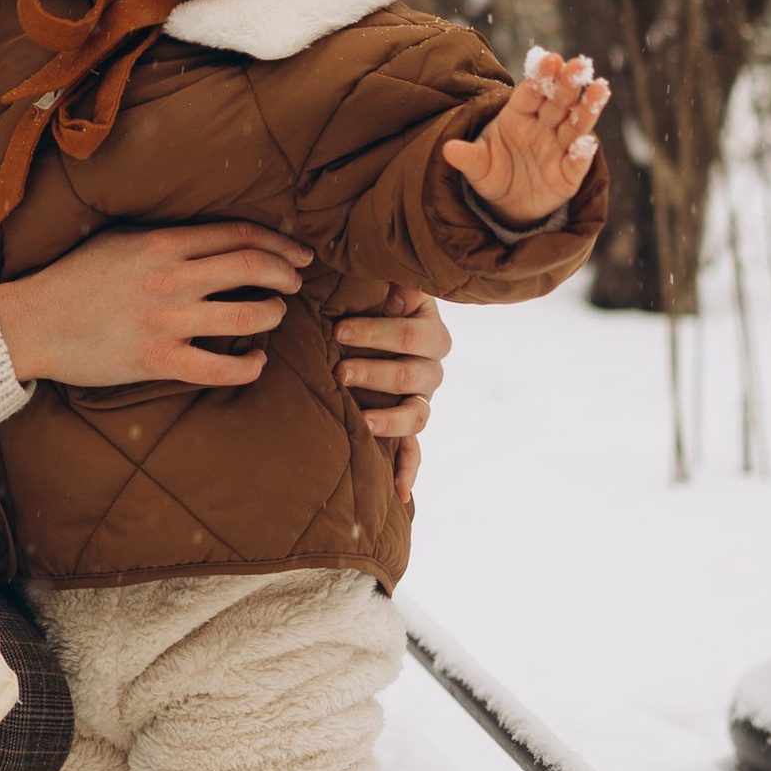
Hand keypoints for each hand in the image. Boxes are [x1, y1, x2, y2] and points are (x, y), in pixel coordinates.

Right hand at [0, 222, 312, 390]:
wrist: (32, 323)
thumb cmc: (74, 279)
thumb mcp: (119, 239)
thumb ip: (166, 237)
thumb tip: (214, 238)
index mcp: (162, 242)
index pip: (240, 234)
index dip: (279, 243)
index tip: (299, 254)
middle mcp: (170, 277)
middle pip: (252, 266)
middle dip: (287, 274)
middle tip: (297, 282)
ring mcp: (165, 320)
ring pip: (246, 314)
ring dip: (273, 314)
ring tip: (275, 315)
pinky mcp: (157, 360)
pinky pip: (220, 367)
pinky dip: (249, 365)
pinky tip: (256, 361)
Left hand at [334, 285, 450, 502]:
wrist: (374, 325)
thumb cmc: (371, 299)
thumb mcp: (379, 283)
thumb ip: (385, 277)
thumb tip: (390, 278)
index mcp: (429, 330)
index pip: (412, 334)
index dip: (377, 334)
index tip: (338, 331)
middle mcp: (432, 367)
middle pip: (412, 375)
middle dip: (375, 373)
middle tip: (339, 372)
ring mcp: (422, 399)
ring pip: (417, 414)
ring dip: (390, 419)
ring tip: (363, 422)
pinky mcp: (409, 425)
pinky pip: (415, 451)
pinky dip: (408, 471)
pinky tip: (399, 493)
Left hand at [442, 48, 609, 228]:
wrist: (507, 205)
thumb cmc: (492, 173)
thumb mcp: (477, 165)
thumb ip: (467, 157)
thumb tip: (447, 149)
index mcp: (517, 115)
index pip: (530, 92)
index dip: (541, 75)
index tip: (551, 59)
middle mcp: (542, 126)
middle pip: (557, 101)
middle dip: (568, 83)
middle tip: (578, 65)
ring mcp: (558, 148)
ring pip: (576, 125)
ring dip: (588, 108)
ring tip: (600, 88)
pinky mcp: (568, 174)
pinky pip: (577, 162)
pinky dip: (583, 153)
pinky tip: (588, 143)